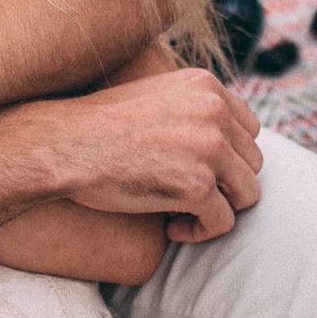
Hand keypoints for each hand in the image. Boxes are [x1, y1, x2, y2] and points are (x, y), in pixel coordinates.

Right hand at [34, 68, 263, 242]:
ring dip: (219, 209)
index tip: (199, 172)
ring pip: (247, 193)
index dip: (229, 157)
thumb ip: (192, 107)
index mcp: (206, 85)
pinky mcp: (198, 186)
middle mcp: (215, 111)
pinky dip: (201, 232)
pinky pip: (223, 222)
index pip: (249, 129)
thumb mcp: (154, 94)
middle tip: (188, 195)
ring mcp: (210, 148)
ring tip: (184, 213)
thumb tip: (220, 139)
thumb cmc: (97, 125)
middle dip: (225, 185)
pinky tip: (172, 228)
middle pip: (252, 162)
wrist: (64, 145)